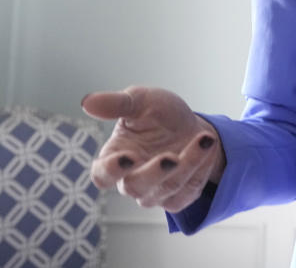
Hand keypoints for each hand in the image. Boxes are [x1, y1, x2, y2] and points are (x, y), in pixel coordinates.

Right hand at [82, 86, 225, 212]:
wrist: (192, 125)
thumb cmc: (160, 114)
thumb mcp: (142, 100)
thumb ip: (117, 103)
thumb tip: (86, 102)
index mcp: (115, 157)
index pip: (102, 175)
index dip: (111, 170)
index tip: (127, 157)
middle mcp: (131, 179)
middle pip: (134, 188)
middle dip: (154, 173)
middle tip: (171, 157)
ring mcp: (155, 192)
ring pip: (166, 188)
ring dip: (189, 163)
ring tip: (204, 138)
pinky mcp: (178, 197)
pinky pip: (187, 193)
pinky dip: (200, 169)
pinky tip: (207, 146)